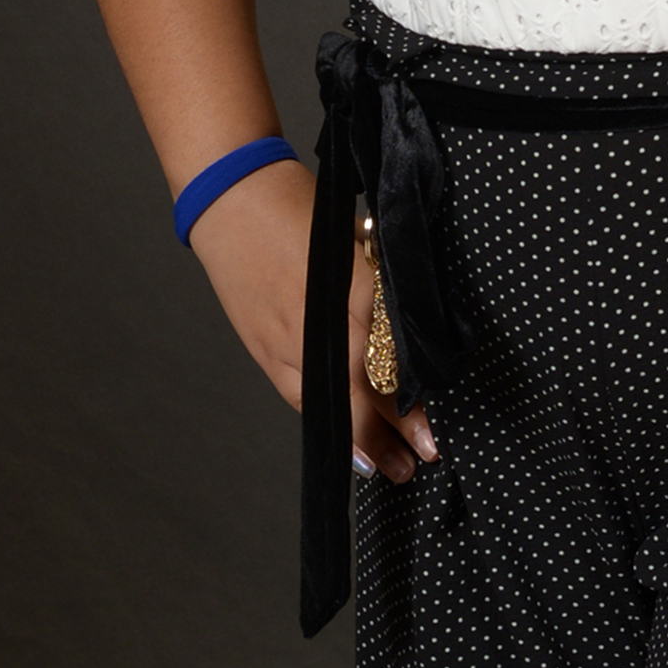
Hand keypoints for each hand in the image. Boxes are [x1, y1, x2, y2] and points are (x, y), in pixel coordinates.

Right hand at [185, 161, 436, 482]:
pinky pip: (300, 395)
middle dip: (396, 432)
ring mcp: (288, 341)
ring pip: (330, 404)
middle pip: (365, 393)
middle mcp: (321, 324)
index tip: (434, 429)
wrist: (233, 199)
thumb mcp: (357, 239)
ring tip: (389, 468)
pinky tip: (344, 441)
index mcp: (354, 289)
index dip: (414, 400)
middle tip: (423, 458)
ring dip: (362, 440)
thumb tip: (412, 328)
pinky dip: (326, 421)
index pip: (393, 361)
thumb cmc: (301, 210)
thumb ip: (383, 285)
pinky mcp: (264, 348)